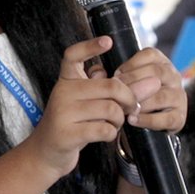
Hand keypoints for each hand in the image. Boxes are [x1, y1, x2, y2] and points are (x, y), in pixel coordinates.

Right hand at [28, 36, 139, 178]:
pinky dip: (112, 133)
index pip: (73, 55)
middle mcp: (62, 92)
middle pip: (110, 86)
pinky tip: (107, 134)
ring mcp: (62, 113)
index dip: (90, 46)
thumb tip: (149, 82)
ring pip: (111, 109)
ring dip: (120, 119)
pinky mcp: (67, 134)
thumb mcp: (85, 101)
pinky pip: (104, 129)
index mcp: (66, 80)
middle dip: (129, 98)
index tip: (108, 41)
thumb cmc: (72, 124)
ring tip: (115, 123)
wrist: (46, 152)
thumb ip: (109, 89)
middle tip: (133, 107)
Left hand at [112, 47, 186, 133]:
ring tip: (123, 108)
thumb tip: (96, 73)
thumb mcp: (126, 80)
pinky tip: (132, 120)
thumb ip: (111, 75)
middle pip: (156, 73)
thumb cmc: (134, 95)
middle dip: (133, 83)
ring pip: (161, 96)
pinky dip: (147, 120)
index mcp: (161, 62)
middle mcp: (173, 76)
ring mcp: (179, 96)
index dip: (130, 65)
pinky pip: (166, 118)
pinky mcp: (179, 117)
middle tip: (116, 93)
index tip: (116, 75)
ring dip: (140, 102)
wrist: (152, 120)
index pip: (150, 55)